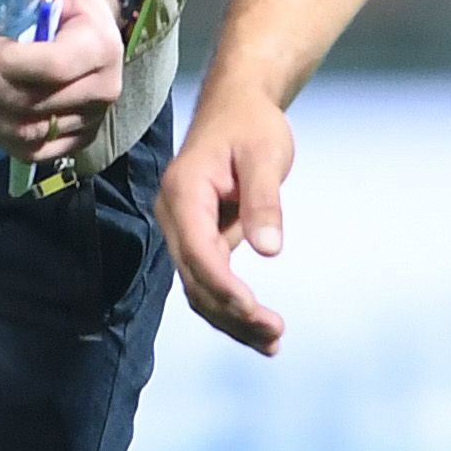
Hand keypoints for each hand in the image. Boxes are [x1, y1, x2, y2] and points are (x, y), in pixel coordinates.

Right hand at [157, 80, 293, 354]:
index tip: (253, 310)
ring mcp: (182, 230)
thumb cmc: (251, 126)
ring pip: (198, 288)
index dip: (222, 285)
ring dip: (232, 320)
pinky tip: (260, 330)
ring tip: (273, 342)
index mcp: (184, 191)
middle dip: (232, 312)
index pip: (197, 250)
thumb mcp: (265, 154)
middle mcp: (174, 215)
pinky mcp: (197, 239)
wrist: (236, 108)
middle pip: (195, 278)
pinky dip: (231, 307)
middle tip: (276, 334)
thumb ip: (264, 201)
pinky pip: (208, 281)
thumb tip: (269, 251)